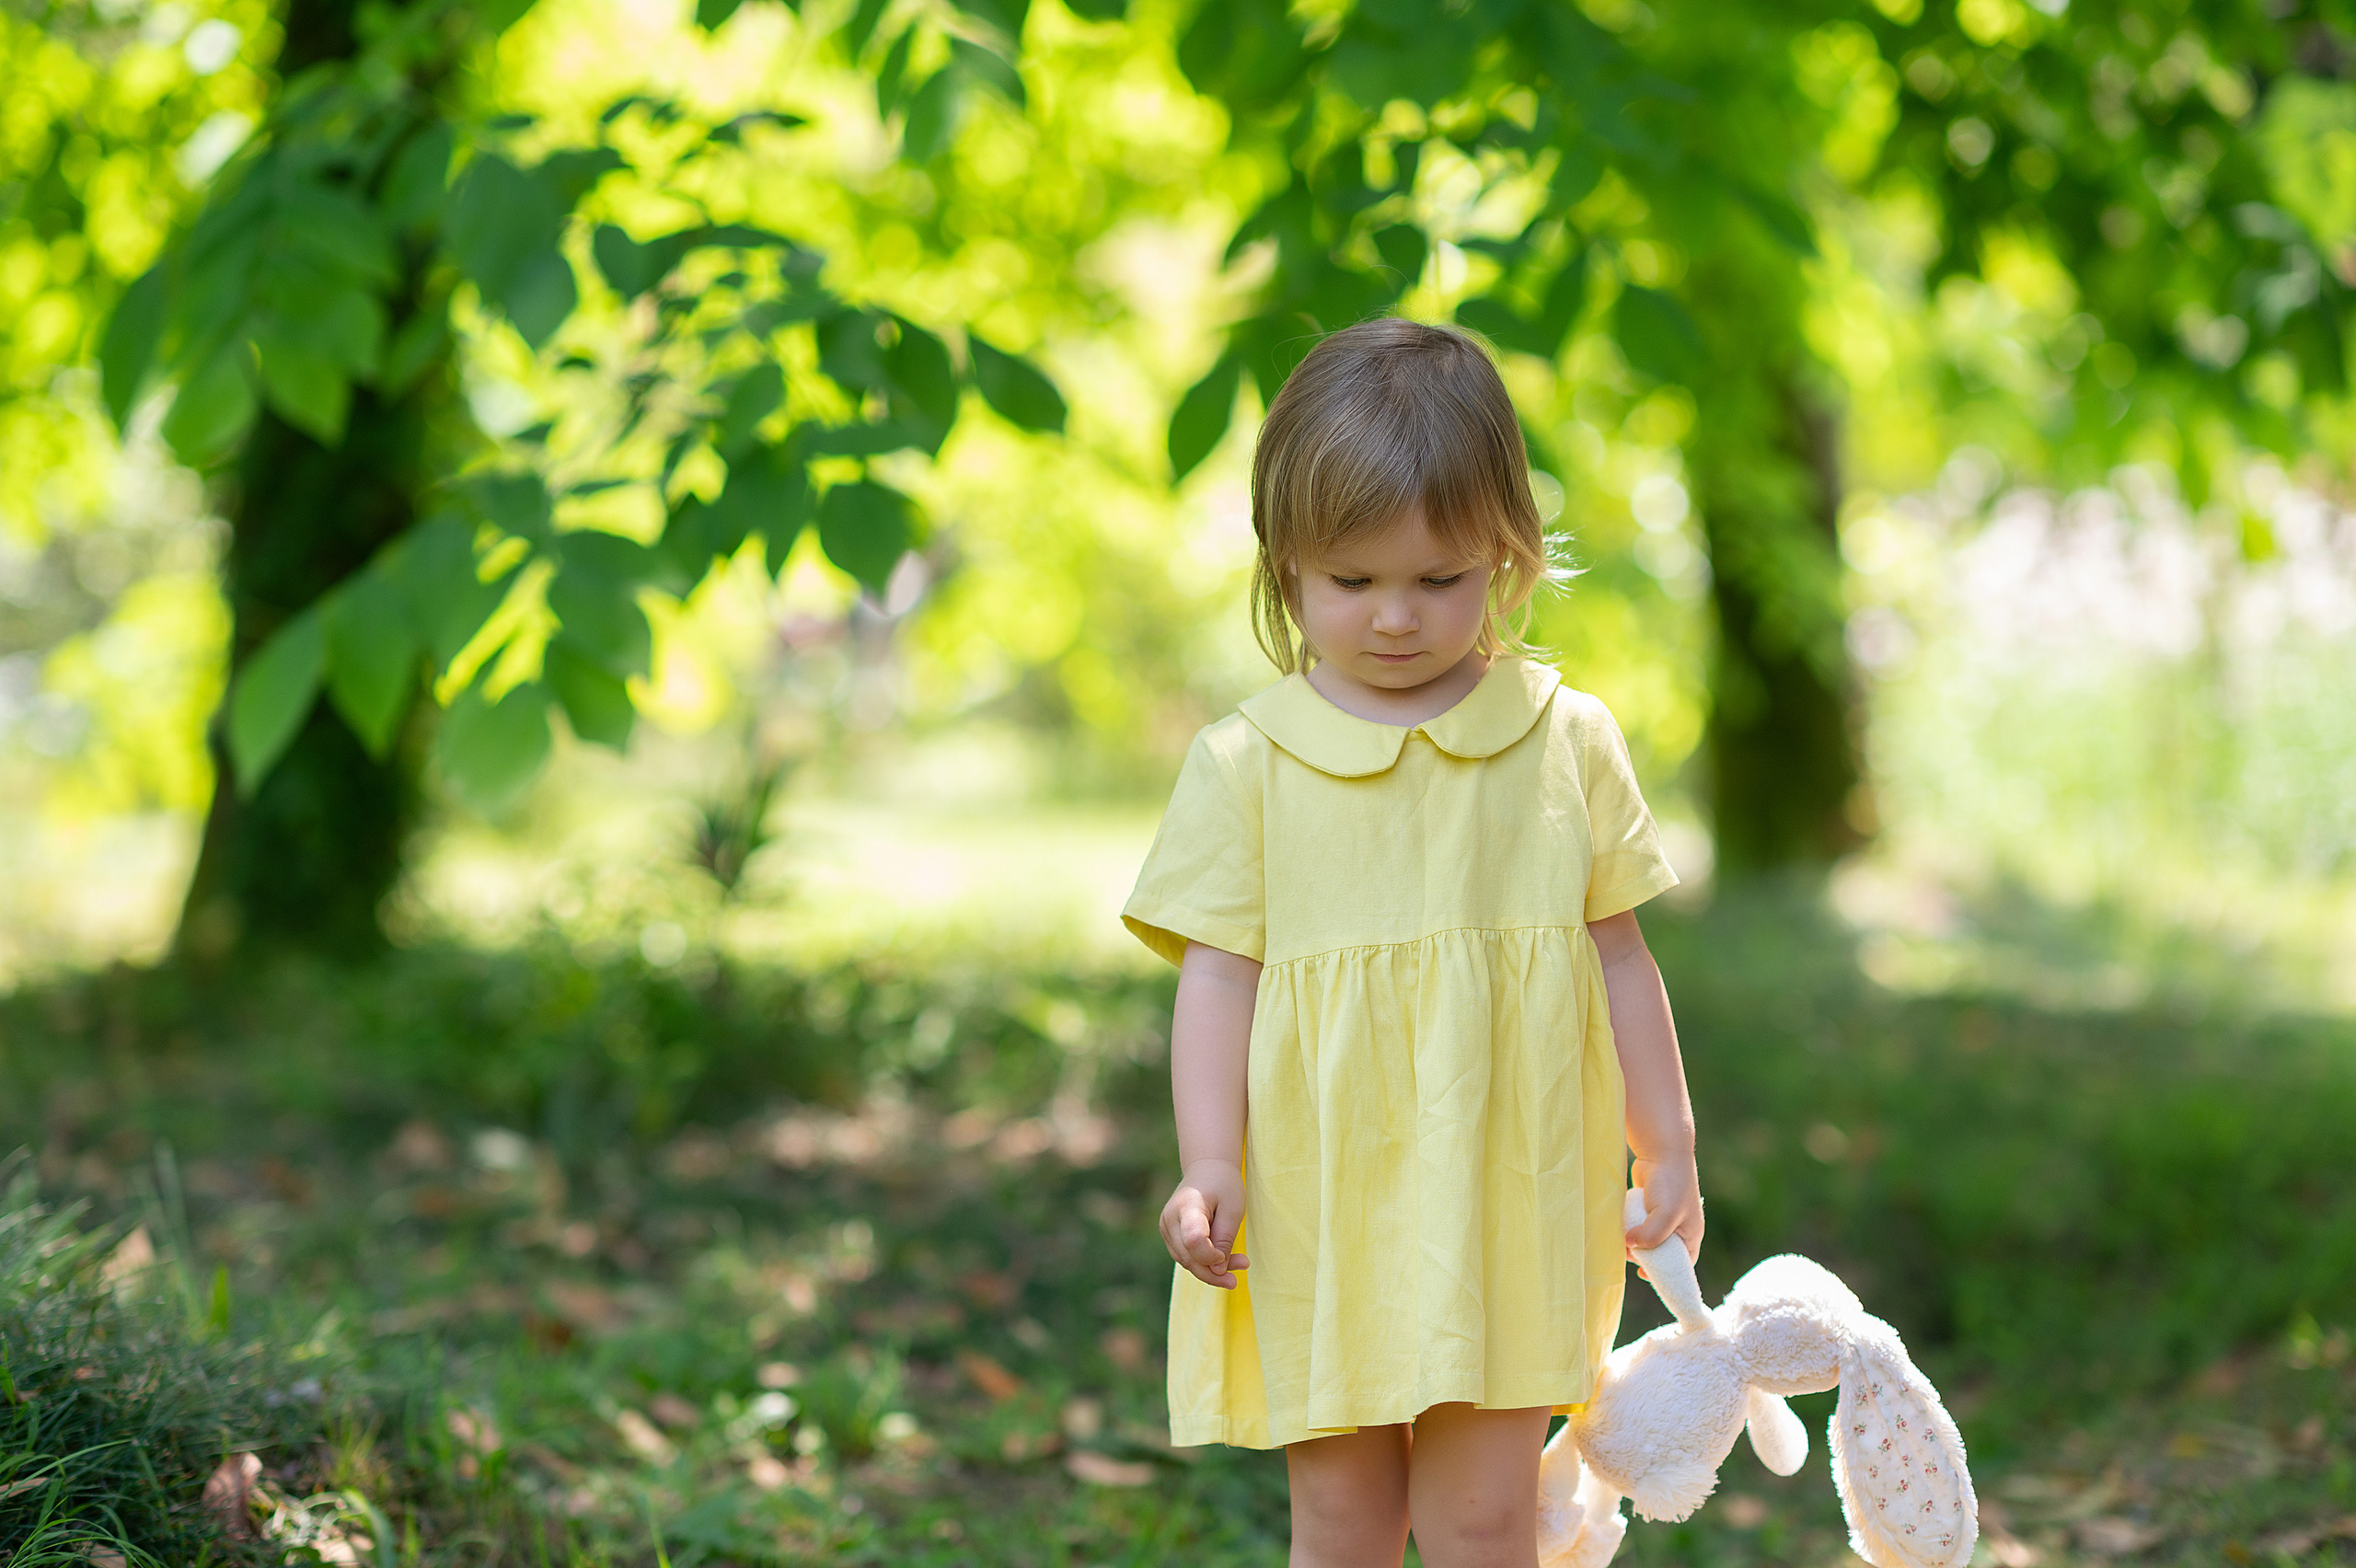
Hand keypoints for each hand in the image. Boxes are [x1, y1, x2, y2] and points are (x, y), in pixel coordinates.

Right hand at [1161, 1159, 1248, 1288]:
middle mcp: (1170, 1218)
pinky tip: (1223, 1257)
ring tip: (1240, 1261)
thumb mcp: (1233, 1209)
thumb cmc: (1223, 1185)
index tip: (1230, 1255)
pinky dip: (1205, 1263)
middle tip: (1244, 1266)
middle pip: (1189, 1257)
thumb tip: (1217, 1271)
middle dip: (1216, 1271)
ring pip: (1187, 1262)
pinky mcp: (1169, 1235)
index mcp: (1187, 1206)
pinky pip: (1186, 1257)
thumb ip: (1224, 1239)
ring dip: (1212, 1269)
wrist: (1206, 1169)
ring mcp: (1166, 1228)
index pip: (1193, 1240)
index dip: (1211, 1256)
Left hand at [1626, 1152, 1702, 1270]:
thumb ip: (1651, 1236)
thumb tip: (1630, 1246)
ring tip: (1621, 1240)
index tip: (1643, 1275)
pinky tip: (1620, 1226)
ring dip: (1634, 1241)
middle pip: (1661, 1252)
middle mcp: (1678, 1227)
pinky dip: (1630, 1227)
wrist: (1662, 1150)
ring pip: (1647, 1238)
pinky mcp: (1649, 1205)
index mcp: (1690, 1234)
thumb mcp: (1665, 1215)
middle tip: (1628, 1252)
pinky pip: (1639, 1223)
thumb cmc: (1671, 1183)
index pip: (1681, 1263)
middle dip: (1644, 1256)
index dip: (1665, 1273)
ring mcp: (1663, 1216)